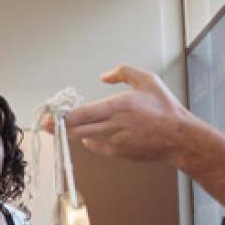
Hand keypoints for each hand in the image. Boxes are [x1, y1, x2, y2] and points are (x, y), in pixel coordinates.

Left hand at [63, 65, 210, 162]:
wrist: (179, 137)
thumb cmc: (165, 108)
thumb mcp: (147, 80)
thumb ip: (123, 73)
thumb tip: (103, 76)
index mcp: (120, 105)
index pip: (84, 113)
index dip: (64, 116)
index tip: (51, 116)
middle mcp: (115, 124)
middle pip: (79, 128)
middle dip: (59, 127)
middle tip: (45, 125)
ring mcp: (116, 141)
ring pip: (86, 138)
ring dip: (71, 134)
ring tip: (59, 130)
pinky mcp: (120, 152)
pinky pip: (98, 147)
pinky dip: (90, 141)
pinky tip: (85, 137)